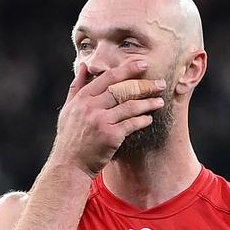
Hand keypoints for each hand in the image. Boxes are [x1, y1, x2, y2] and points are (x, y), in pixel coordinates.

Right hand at [52, 60, 165, 176]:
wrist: (69, 165)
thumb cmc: (70, 138)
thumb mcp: (69, 109)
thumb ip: (77, 86)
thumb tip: (83, 65)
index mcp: (82, 98)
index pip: (108, 77)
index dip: (127, 69)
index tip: (143, 64)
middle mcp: (91, 107)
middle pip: (122, 90)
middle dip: (144, 85)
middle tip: (160, 83)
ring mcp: (101, 121)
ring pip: (129, 106)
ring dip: (147, 103)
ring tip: (159, 101)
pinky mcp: (110, 136)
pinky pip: (131, 124)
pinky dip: (142, 120)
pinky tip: (149, 119)